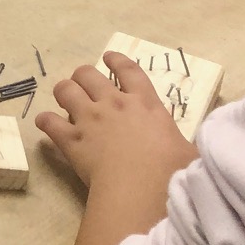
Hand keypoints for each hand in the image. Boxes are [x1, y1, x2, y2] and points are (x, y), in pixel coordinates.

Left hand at [37, 52, 198, 191]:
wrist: (143, 187)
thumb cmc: (173, 171)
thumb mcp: (191, 152)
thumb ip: (186, 145)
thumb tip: (199, 152)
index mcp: (145, 103)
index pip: (129, 71)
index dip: (117, 60)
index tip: (108, 56)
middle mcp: (114, 104)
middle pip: (88, 74)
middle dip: (83, 77)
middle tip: (83, 86)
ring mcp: (89, 119)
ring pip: (65, 90)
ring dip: (64, 92)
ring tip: (65, 99)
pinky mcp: (71, 139)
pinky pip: (49, 122)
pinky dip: (45, 121)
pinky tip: (45, 123)